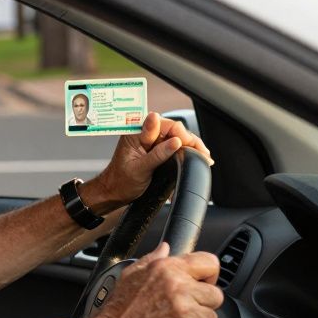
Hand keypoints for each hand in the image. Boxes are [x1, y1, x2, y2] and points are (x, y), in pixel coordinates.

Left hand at [84, 112, 212, 210]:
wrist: (113, 192)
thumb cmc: (121, 181)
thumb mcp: (140, 169)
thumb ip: (158, 153)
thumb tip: (176, 140)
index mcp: (136, 132)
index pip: (166, 124)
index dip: (183, 135)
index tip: (193, 148)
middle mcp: (144, 132)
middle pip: (174, 129)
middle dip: (190, 141)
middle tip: (204, 155)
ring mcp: (150, 140)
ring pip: (176, 137)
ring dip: (190, 146)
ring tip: (204, 157)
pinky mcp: (155, 148)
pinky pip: (173, 145)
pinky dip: (185, 150)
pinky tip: (195, 156)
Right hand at [86, 242, 223, 317]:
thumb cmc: (117, 311)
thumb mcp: (130, 275)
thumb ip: (152, 259)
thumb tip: (165, 248)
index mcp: (167, 270)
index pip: (210, 263)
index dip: (208, 275)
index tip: (203, 283)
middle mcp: (179, 288)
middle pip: (216, 294)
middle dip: (203, 303)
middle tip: (185, 308)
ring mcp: (185, 313)